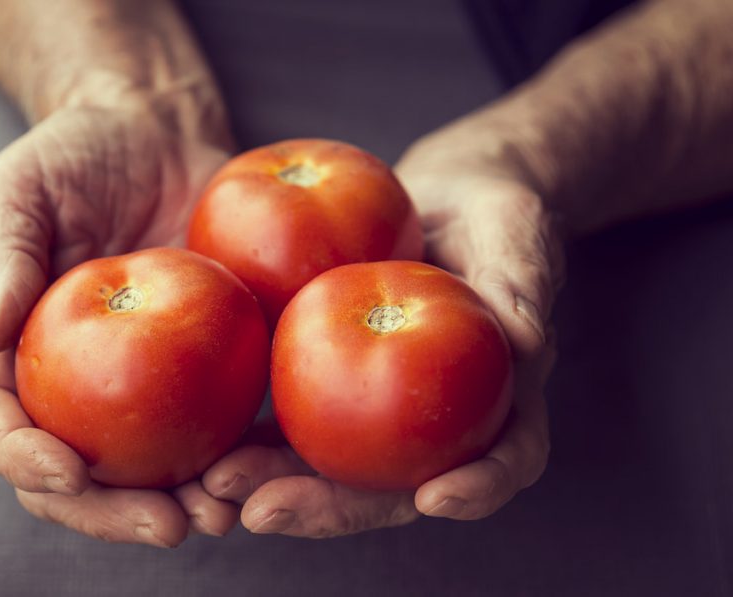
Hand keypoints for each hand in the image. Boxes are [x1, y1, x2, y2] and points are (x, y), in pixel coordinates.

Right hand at [0, 104, 237, 546]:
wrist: (155, 133)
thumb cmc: (72, 155)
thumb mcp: (16, 188)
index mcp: (6, 350)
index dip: (19, 458)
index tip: (66, 471)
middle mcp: (65, 384)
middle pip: (70, 475)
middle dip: (111, 513)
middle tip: (166, 525)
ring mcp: (132, 385)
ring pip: (144, 470)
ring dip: (179, 504)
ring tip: (222, 515)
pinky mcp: (196, 370)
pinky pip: (212, 425)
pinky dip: (234, 458)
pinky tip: (265, 471)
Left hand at [201, 124, 563, 536]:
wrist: (437, 196)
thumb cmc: (492, 210)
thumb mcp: (514, 227)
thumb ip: (521, 276)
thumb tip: (526, 336)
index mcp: (502, 397)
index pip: (507, 456)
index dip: (480, 486)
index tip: (435, 498)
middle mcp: (439, 422)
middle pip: (396, 485)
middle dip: (332, 507)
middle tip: (265, 510)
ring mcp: (381, 412)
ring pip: (332, 468)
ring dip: (273, 484)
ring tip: (214, 484)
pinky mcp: (331, 384)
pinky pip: (293, 417)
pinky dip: (250, 436)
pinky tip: (205, 438)